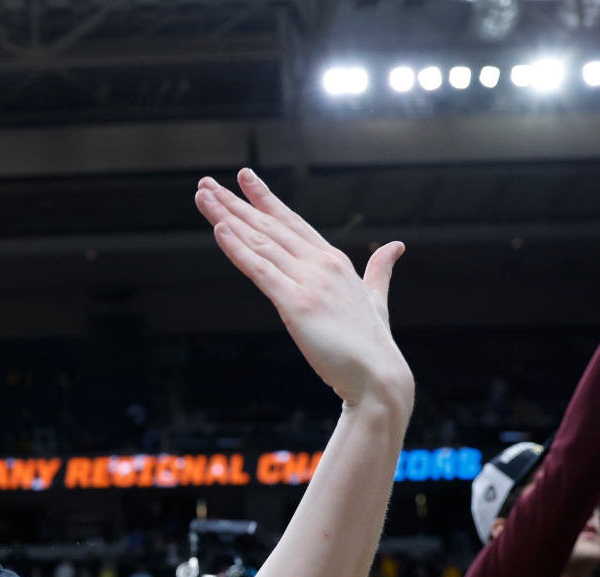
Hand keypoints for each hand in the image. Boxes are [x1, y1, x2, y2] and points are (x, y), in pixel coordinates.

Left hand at [195, 169, 411, 411]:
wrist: (378, 375)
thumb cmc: (373, 343)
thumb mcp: (375, 298)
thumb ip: (379, 270)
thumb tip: (395, 247)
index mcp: (334, 261)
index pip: (292, 222)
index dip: (265, 200)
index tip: (244, 179)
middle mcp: (320, 264)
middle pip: (269, 226)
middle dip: (234, 203)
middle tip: (206, 184)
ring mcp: (308, 282)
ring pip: (259, 242)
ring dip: (227, 217)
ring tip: (203, 196)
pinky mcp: (296, 304)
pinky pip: (260, 270)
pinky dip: (238, 249)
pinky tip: (219, 230)